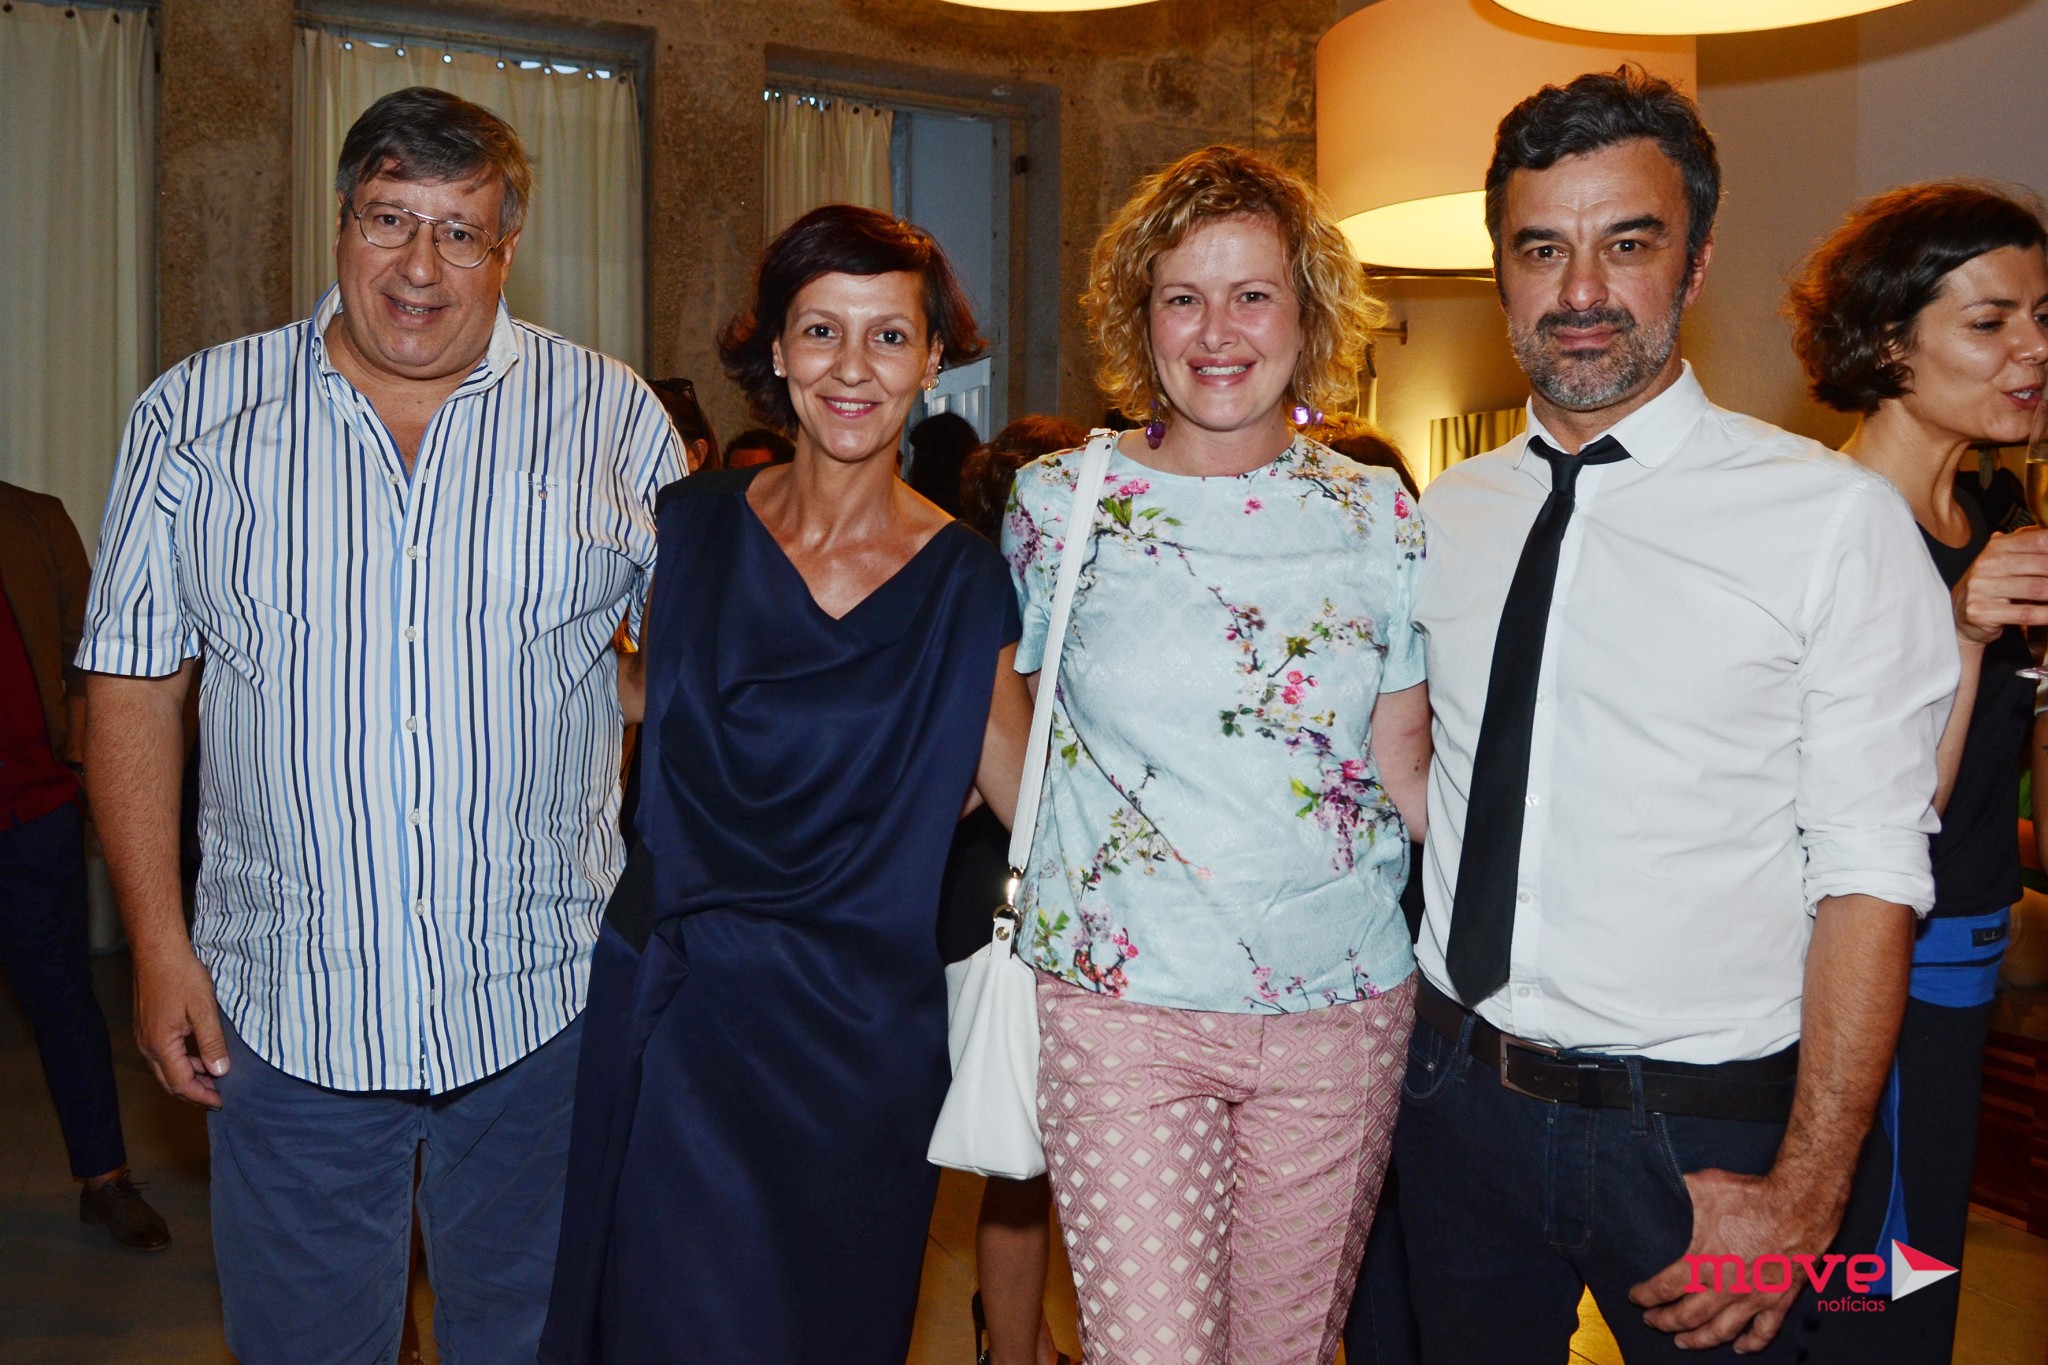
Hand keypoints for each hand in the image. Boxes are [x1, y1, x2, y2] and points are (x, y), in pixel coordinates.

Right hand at [131, 943, 228, 1108]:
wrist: (157, 951)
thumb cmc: (181, 976)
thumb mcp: (204, 1010)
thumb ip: (212, 1043)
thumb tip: (220, 1071)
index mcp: (160, 1046)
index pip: (181, 1084)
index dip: (202, 1096)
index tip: (222, 1102)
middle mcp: (147, 1046)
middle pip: (170, 1081)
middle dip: (195, 1091)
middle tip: (219, 1096)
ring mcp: (144, 1036)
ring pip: (166, 1068)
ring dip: (189, 1075)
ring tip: (215, 1076)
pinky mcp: (147, 1026)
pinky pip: (164, 1054)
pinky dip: (182, 1061)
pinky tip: (200, 1055)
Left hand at [1629, 1167, 1838, 1352]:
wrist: (1800, 1204)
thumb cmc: (1752, 1194)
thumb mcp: (1706, 1185)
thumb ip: (1682, 1189)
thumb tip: (1665, 1180)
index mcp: (1703, 1262)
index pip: (1664, 1288)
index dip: (1645, 1296)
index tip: (1634, 1297)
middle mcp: (1726, 1287)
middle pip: (1687, 1316)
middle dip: (1665, 1321)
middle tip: (1652, 1321)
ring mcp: (1754, 1297)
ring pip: (1721, 1331)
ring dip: (1699, 1340)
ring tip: (1683, 1342)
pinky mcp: (1780, 1300)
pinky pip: (1764, 1332)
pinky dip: (1750, 1344)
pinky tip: (1739, 1347)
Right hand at [1954, 528, 2047, 645]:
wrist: (1959, 616)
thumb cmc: (1992, 586)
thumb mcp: (2005, 560)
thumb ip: (2028, 545)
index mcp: (1996, 547)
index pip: (2038, 540)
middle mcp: (1987, 564)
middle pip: (2042, 565)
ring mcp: (1981, 588)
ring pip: (2037, 588)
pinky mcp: (1981, 611)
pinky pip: (2025, 612)